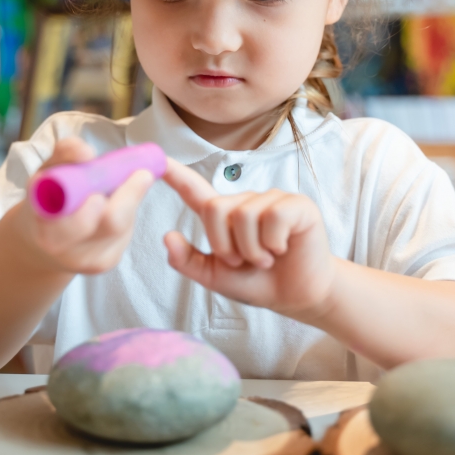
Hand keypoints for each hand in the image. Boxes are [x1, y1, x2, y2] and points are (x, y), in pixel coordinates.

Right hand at [18, 138, 154, 274]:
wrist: (42, 241)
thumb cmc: (47, 198)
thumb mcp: (48, 172)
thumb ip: (63, 156)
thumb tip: (85, 151)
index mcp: (43, 226)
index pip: (72, 223)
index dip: (90, 209)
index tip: (106, 189)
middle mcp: (64, 249)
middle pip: (109, 225)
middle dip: (129, 197)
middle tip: (142, 174)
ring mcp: (88, 260)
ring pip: (122, 227)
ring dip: (129, 200)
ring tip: (128, 182)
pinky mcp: (107, 261)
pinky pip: (125, 234)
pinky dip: (127, 213)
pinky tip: (116, 204)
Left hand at [163, 159, 334, 321]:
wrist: (297, 296)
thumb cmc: (257, 281)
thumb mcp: (215, 277)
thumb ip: (189, 261)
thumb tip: (167, 237)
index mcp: (224, 216)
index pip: (195, 190)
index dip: (176, 174)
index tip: (158, 158)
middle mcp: (246, 201)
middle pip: (216, 209)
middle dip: (226, 245)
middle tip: (244, 261)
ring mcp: (272, 200)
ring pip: (245, 216)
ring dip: (252, 249)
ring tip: (265, 258)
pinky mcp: (297, 205)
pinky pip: (273, 216)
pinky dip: (273, 242)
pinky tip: (282, 249)